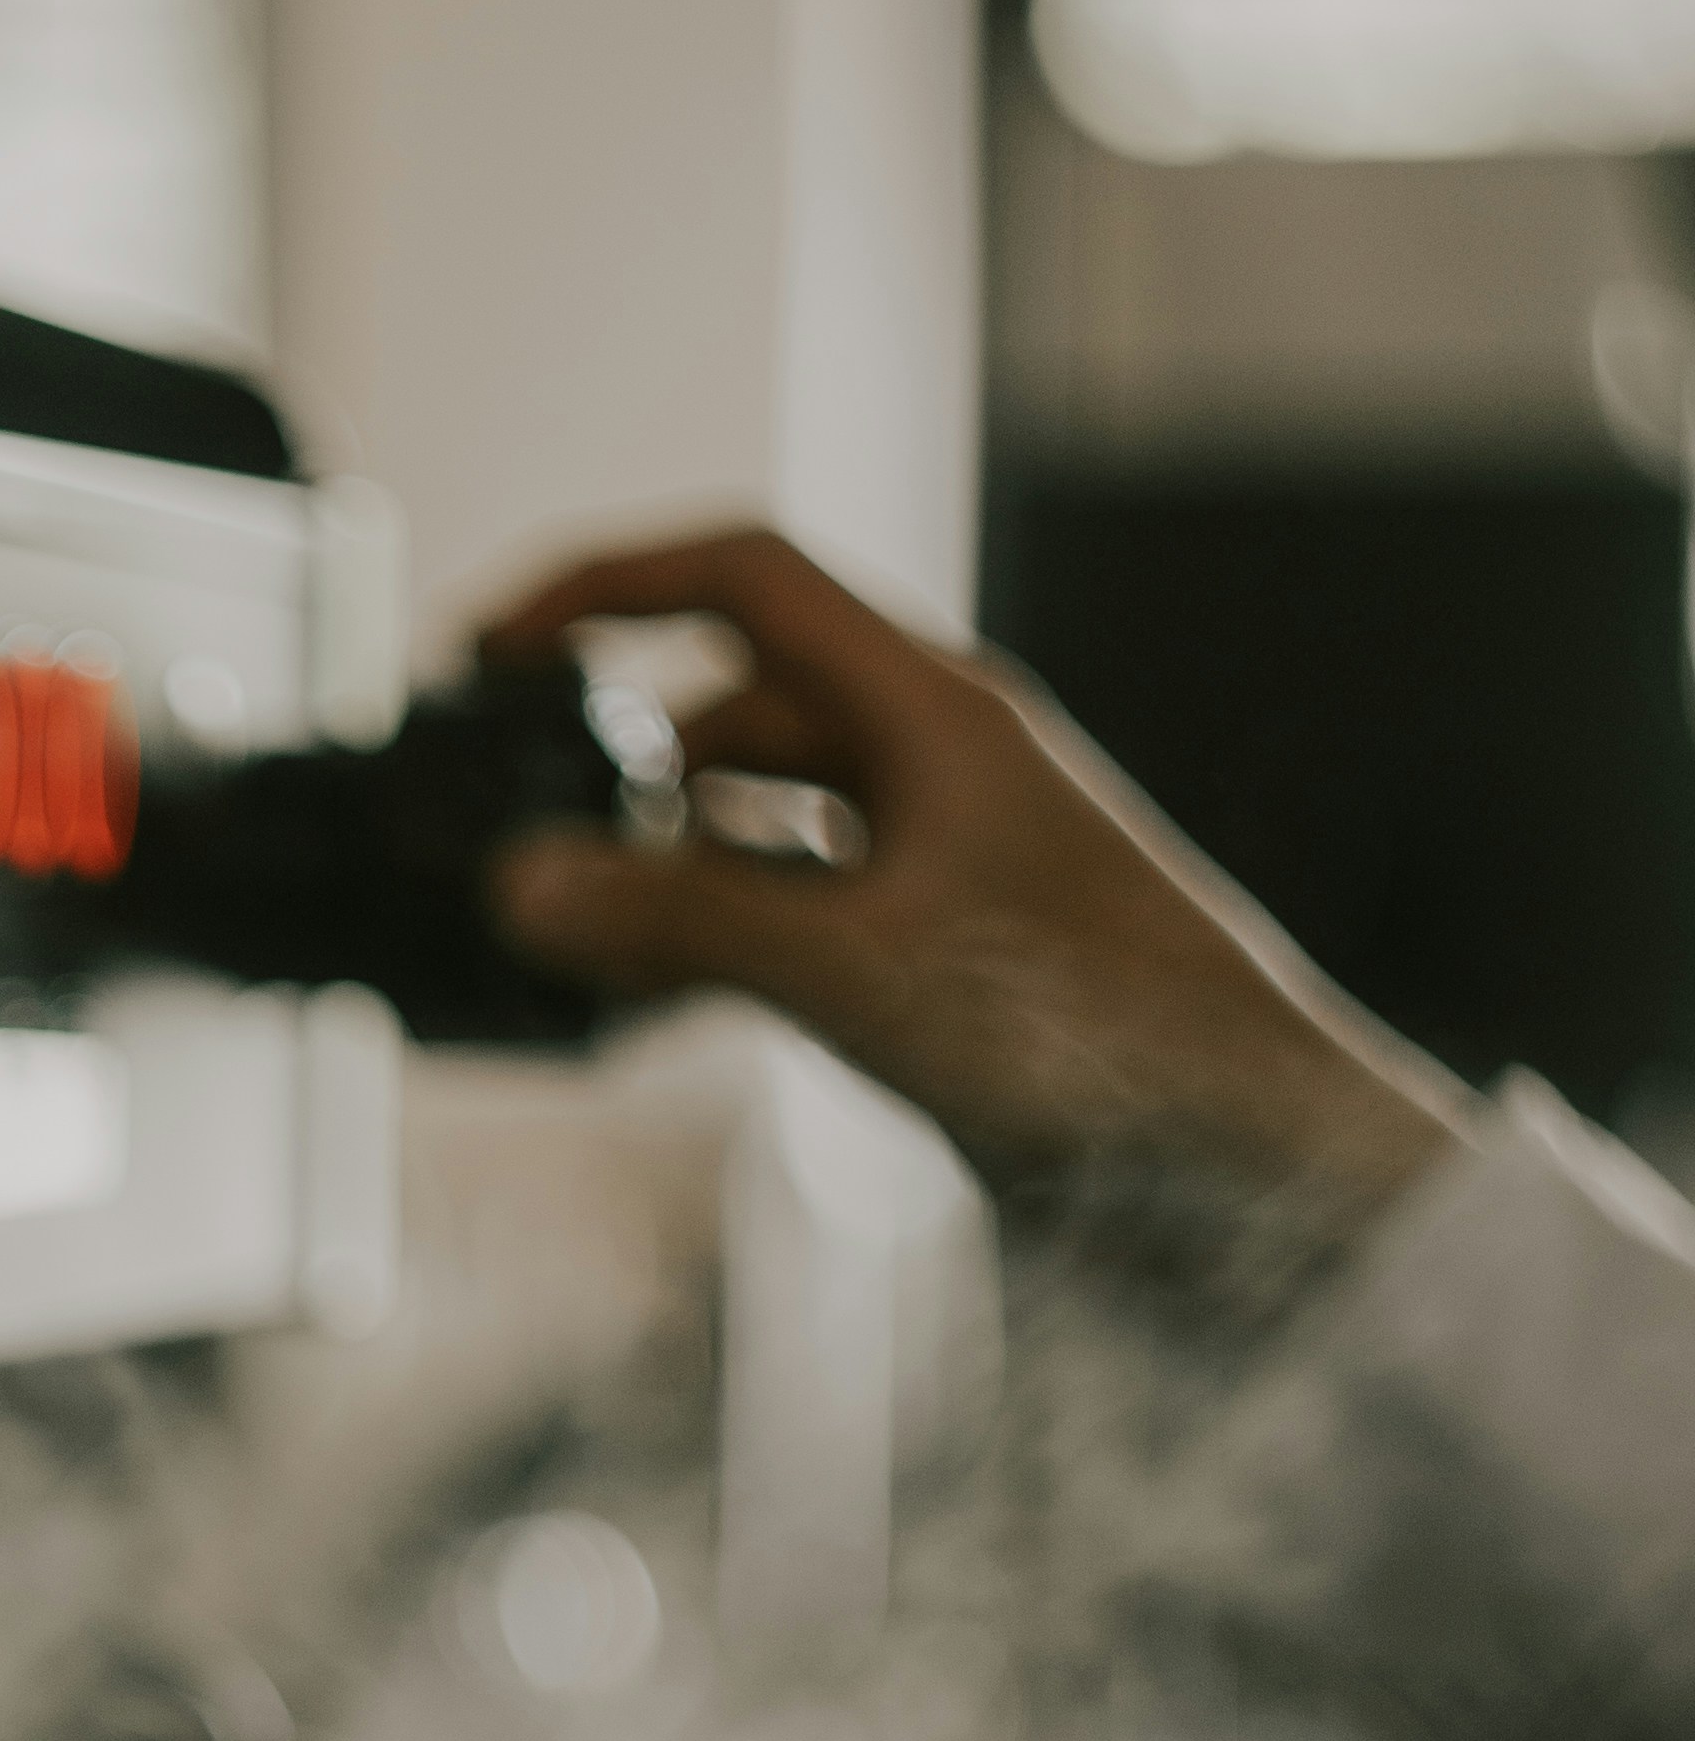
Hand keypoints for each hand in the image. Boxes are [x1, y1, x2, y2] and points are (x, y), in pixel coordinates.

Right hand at [474, 519, 1470, 1232]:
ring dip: (661, 872)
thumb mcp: (859, 968)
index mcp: (934, 710)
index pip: (741, 577)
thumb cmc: (1106, 1037)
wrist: (1246, 1163)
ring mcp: (935, 865)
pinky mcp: (937, 961)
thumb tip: (528, 886)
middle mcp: (934, 766)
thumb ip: (681, 923)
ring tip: (567, 944)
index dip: (604, 586)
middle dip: (620, 767)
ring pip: (756, 824)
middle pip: (734, 708)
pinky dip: (710, 946)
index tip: (495, 649)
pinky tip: (649, 1007)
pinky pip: (791, 916)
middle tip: (518, 841)